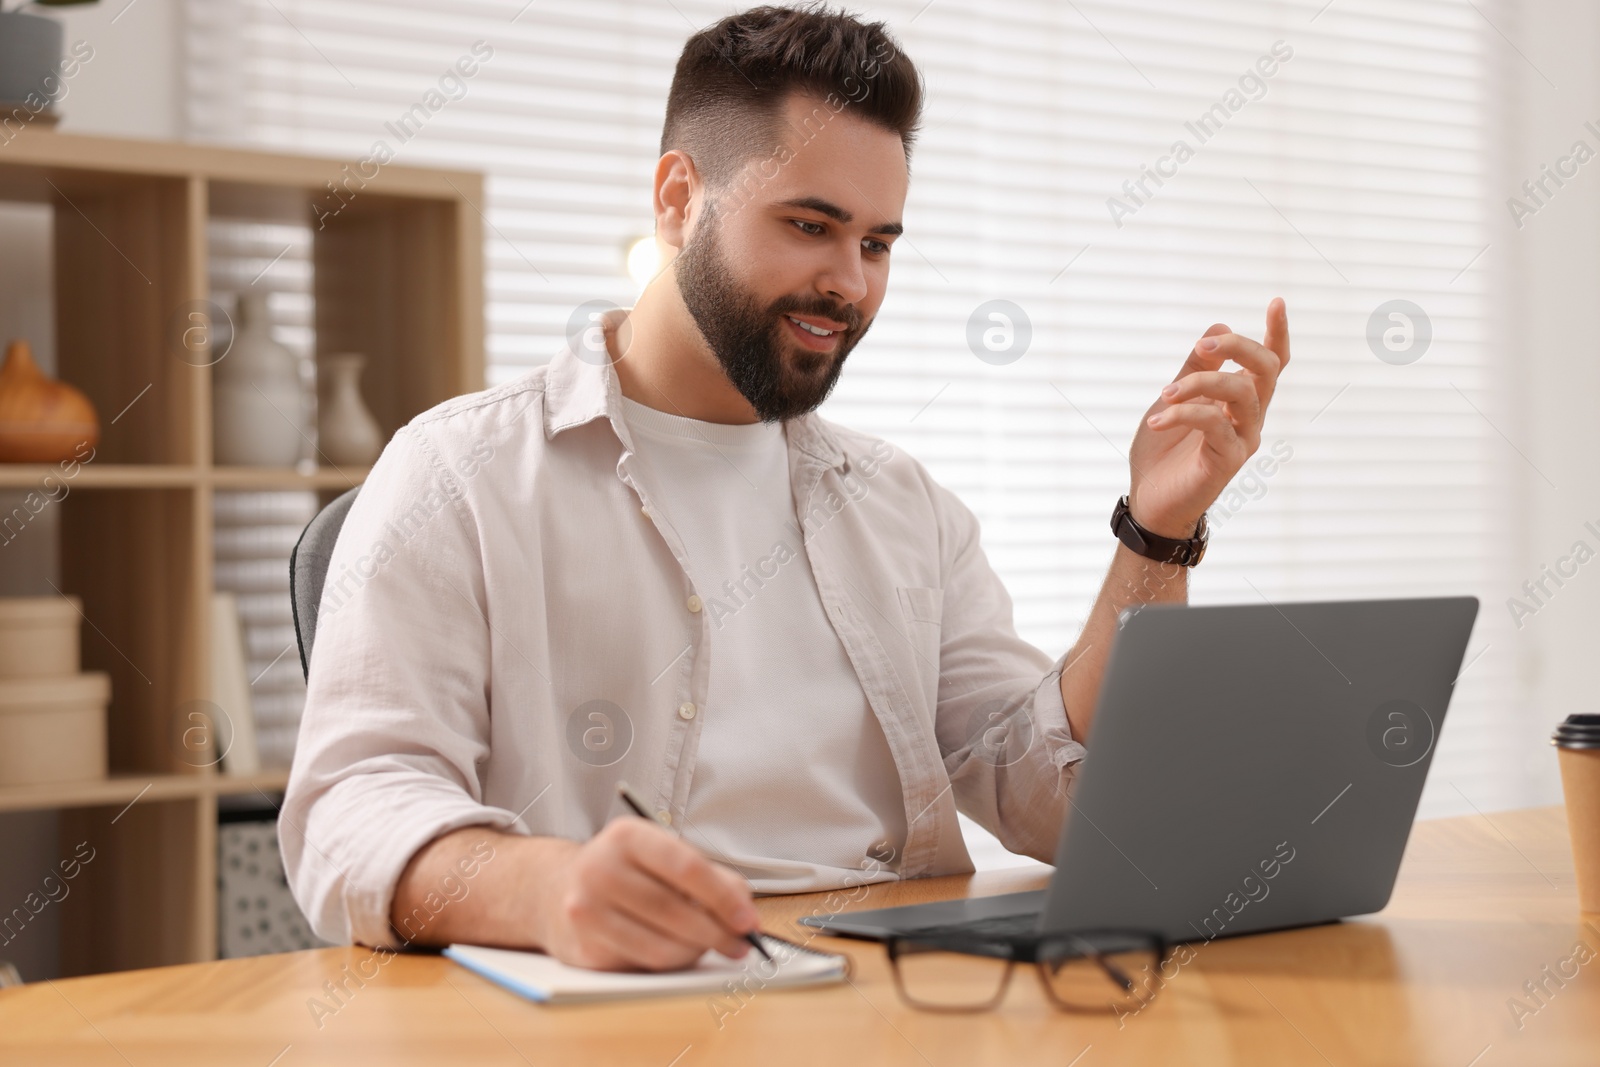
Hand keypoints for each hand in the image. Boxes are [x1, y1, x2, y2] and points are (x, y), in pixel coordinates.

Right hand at [536, 817, 759, 970]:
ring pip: (661, 945)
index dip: (723, 897)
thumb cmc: (624, 871)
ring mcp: (586, 910)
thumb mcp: (662, 855)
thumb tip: (744, 911)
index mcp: (627, 836)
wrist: (556, 889)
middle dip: (717, 932)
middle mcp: (600, 869)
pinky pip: (643, 963)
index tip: (747, 919)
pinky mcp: (583, 947)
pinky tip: (680, 951)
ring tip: (711, 945)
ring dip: (697, 951)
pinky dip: (672, 962)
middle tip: (741, 943)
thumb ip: (709, 875)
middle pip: (675, 910)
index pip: (686, 867)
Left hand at [1126, 298, 1289, 537]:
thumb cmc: (1163, 452)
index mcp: (1238, 401)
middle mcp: (1249, 418)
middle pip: (1266, 369)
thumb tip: (1218, 327)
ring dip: (1200, 382)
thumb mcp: (1173, 399)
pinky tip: (1157, 419)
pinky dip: (1183, 414)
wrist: (1151, 503)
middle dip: (1238, 346)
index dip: (1277, 334)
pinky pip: (1214, 423)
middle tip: (1202, 344)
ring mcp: (1243, 439)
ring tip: (1166, 392)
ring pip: (1241, 392)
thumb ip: (1195, 368)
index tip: (1277, 302)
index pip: (1269, 363)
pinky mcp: (1228, 460)